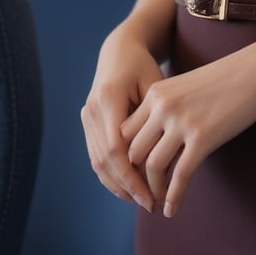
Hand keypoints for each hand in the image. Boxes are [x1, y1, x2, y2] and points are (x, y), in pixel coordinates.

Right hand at [81, 21, 164, 212]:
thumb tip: (170, 162)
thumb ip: (157, 121)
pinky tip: (128, 187)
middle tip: (149, 204)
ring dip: (117, 185)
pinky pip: (96, 155)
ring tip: (140, 200)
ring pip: (97, 161)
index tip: (152, 195)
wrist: (120, 50)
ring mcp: (86, 115)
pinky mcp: (86, 121)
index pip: (117, 150)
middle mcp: (92, 108)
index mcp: (108, 98)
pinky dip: (110, 174)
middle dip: (126, 187)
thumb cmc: (145, 67)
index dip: (133, 178)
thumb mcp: (155, 86)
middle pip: (105, 161)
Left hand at [121, 38, 255, 217]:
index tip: (135, 173)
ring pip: (152, 166)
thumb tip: (159, 139)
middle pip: (133, 152)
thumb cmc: (227, 78)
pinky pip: (180, 175)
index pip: (125, 133)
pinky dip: (173, 196)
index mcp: (156, 93)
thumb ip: (168, 108)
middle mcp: (162, 106)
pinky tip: (172, 210)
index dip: (127, 157)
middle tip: (143, 193)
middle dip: (135, 177)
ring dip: (153, 190)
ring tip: (157, 203)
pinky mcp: (202, 137)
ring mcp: (182, 122)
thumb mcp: (187, 87)